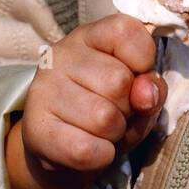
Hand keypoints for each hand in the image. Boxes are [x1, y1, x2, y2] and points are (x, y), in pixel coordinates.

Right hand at [5, 14, 163, 188]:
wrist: (64, 147)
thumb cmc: (109, 109)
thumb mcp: (140, 92)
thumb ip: (152, 87)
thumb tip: (146, 95)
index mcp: (90, 37)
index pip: (126, 32)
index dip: (144, 61)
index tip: (136, 76)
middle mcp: (61, 56)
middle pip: (119, 82)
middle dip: (130, 107)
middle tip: (117, 112)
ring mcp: (43, 91)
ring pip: (105, 118)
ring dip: (116, 134)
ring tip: (103, 131)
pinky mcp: (35, 129)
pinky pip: (86, 150)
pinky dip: (102, 156)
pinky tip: (93, 149)